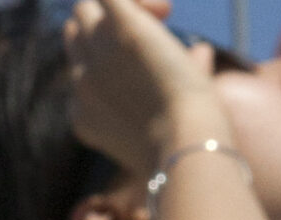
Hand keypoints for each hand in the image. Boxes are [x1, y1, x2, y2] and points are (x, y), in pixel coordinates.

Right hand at [63, 0, 222, 175]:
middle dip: (105, 27)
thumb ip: (181, 82)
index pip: (81, 70)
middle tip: (152, 36)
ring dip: (120, 8)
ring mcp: (97, 53)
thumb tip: (203, 52)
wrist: (183, 144)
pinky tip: (164, 10)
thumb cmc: (185, 145)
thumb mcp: (172, 118)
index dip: (108, 60)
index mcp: (85, 117)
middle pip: (76, 34)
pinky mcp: (119, 26)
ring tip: (160, 19)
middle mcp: (82, 83)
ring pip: (86, 9)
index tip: (148, 69)